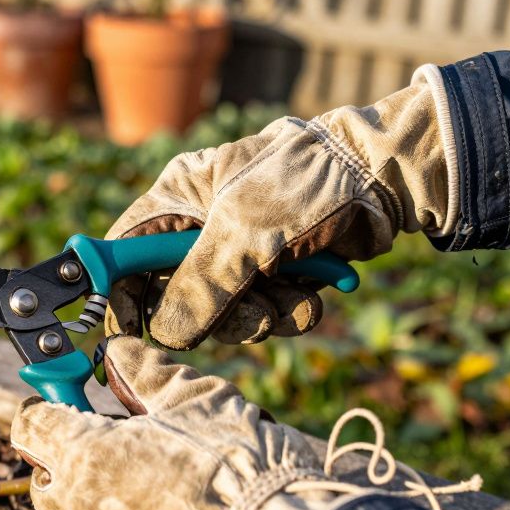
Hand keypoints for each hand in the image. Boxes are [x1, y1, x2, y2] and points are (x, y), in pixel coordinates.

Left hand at [10, 338, 352, 509]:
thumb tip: (117, 351)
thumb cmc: (238, 470)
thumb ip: (145, 373)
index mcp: (85, 455)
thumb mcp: (196, 400)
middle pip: (46, 484)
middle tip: (114, 456)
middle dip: (68, 468)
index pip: (32, 423)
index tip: (69, 402)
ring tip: (157, 506)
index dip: (49, 407)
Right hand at [107, 71, 455, 349]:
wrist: (386, 176)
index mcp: (178, 199)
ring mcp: (240, 252)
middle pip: (176, 296)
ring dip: (258, 319)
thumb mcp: (245, 233)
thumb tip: (164, 333)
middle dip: (214, 315)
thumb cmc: (306, 183)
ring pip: (224, 313)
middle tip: (250, 317)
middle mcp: (202, 227)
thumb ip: (201, 286)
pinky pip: (265, 312)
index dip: (122, 293)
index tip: (129, 331)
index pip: (127, 253)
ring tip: (290, 303)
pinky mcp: (276, 272)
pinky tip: (312, 300)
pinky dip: (288, 314)